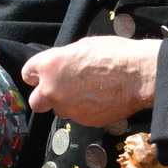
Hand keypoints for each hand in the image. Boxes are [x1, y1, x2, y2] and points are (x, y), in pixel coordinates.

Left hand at [22, 37, 158, 126]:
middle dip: (44, 96)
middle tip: (58, 90)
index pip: (28, 73)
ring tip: (86, 92)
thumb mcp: (82, 46)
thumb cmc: (114, 54)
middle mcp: (53, 90)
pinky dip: (84, 110)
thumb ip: (64, 59)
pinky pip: (78, 116)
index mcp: (50, 66)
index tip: (40, 75)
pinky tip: (99, 99)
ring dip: (66, 103)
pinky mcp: (84, 121)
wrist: (139, 75)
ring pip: (59, 110)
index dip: (36, 74)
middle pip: (36, 102)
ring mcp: (68, 108)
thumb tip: (61, 66)